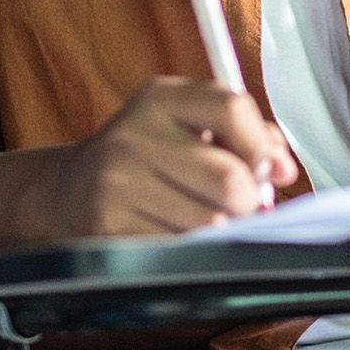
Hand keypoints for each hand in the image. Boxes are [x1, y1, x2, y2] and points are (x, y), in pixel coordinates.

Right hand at [44, 77, 296, 236]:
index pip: (232, 109)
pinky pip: (182, 250)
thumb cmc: (145, 156)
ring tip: (203, 217)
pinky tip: (178, 234)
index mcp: (160, 99)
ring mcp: (117, 185)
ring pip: (210, 223)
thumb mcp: (187, 124)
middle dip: (248, 200)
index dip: (261, 146)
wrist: (66, 191)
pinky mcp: (110, 230)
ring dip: (221, 229)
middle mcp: (134, 136)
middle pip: (228, 178)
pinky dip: (193, 250)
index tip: (265, 167)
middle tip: (240, 204)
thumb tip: (284, 169)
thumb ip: (247, 134)